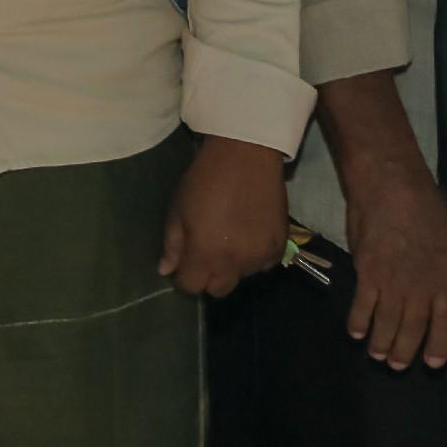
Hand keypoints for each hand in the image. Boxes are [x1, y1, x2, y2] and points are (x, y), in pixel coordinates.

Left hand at [159, 135, 286, 296]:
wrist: (246, 157)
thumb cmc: (204, 180)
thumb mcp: (178, 209)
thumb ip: (172, 244)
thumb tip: (166, 270)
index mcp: (205, 253)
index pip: (191, 287)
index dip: (183, 277)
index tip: (183, 262)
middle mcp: (235, 262)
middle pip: (218, 290)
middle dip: (207, 277)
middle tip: (204, 253)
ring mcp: (260, 256)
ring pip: (242, 277)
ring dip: (232, 266)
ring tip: (228, 239)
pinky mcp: (279, 246)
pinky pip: (264, 265)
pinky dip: (254, 257)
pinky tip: (248, 235)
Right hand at [342, 159, 446, 369]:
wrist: (391, 186)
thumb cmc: (423, 206)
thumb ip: (444, 275)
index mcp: (446, 278)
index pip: (446, 321)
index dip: (439, 344)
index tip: (432, 363)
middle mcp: (422, 286)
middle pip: (414, 327)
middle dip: (406, 350)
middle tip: (396, 365)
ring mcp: (394, 282)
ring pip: (388, 322)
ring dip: (382, 342)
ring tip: (377, 355)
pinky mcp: (367, 273)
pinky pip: (363, 305)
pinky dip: (358, 321)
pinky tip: (355, 332)